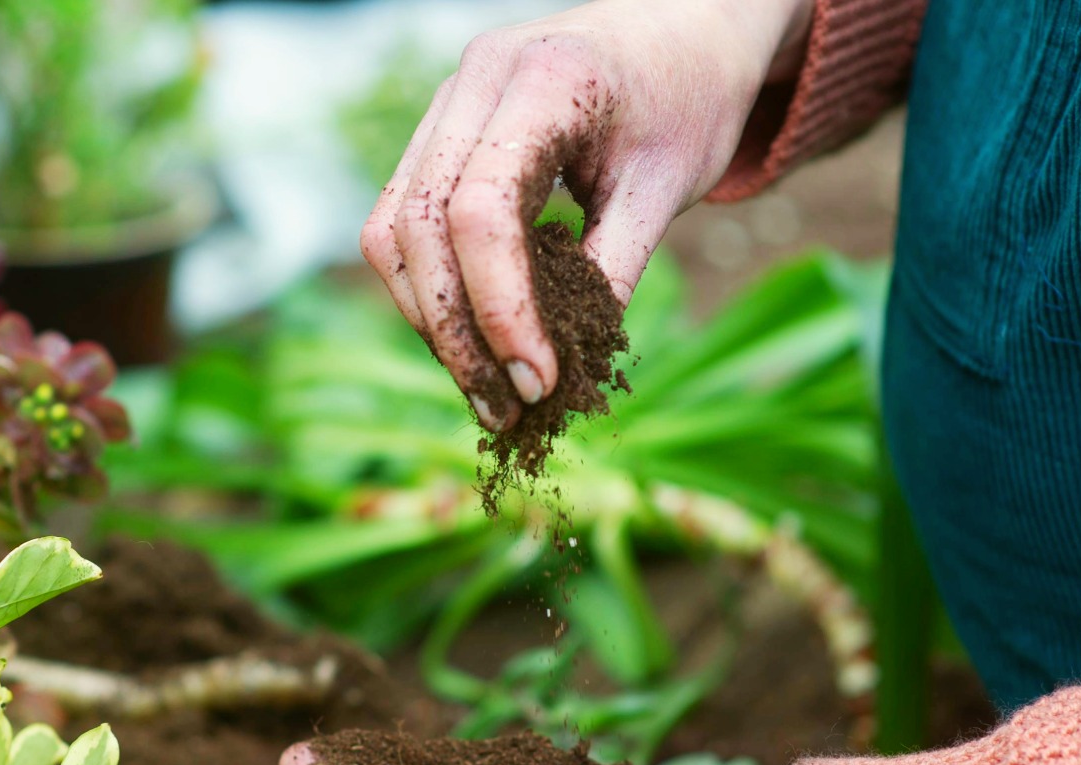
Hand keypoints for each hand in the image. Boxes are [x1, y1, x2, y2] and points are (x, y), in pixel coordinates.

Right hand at [361, 0, 811, 429]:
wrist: (682, 28)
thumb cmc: (688, 99)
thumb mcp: (668, 187)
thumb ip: (612, 271)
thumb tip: (563, 375)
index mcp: (544, 79)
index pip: (481, 210)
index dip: (499, 308)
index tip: (538, 382)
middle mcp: (474, 80)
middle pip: (419, 227)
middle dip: (457, 333)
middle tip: (508, 410)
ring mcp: (445, 102)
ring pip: (392, 231)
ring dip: (433, 321)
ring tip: (490, 392)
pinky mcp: (438, 132)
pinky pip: (403, 222)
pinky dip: (432, 290)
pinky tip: (477, 341)